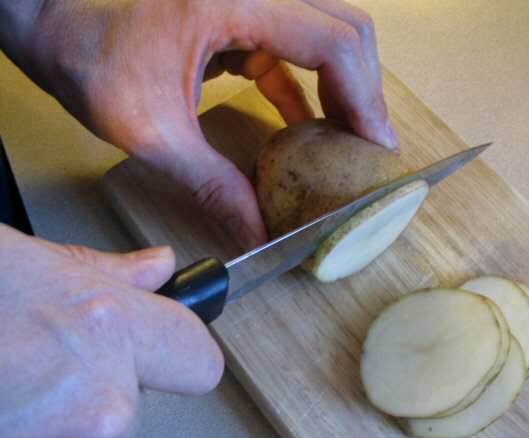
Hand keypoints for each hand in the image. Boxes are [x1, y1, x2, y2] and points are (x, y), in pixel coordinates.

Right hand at [0, 224, 222, 437]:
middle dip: (97, 388)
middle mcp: (99, 401)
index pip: (198, 358)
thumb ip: (101, 273)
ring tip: (5, 391)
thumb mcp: (19, 263)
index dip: (179, 353)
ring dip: (57, 430)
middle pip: (136, 407)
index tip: (166, 353)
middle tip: (38, 365)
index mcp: (105, 327)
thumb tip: (158, 269)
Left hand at [3, 0, 397, 249]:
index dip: (364, 96)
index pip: (331, 42)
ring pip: (327, 32)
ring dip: (344, 85)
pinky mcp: (241, 19)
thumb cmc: (92, 61)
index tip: (375, 146)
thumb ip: (212, 184)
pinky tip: (311, 126)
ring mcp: (249, 3)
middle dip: (365, 88)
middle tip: (370, 146)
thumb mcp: (152, 132)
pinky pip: (295, 48)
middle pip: (344, 27)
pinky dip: (310, 86)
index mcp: (234, 3)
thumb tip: (254, 232)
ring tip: (351, 139)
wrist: (60, 30)